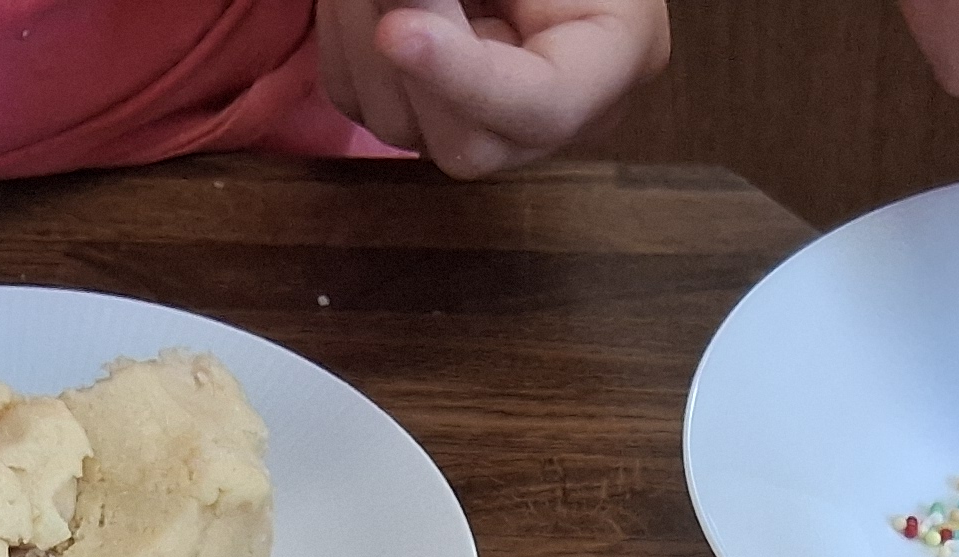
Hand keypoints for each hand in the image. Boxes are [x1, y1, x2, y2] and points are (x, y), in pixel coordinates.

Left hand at [317, 0, 670, 176]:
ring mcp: (481, 121)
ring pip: (397, 125)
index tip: (396, 31)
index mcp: (616, 55)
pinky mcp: (419, 111)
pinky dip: (343, 34)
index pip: (546, 107)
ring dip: (360, 28)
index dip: (465, 77)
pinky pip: (358, 98)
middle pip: (466, 142)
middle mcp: (551, 113)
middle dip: (410, 51)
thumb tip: (405, 13)